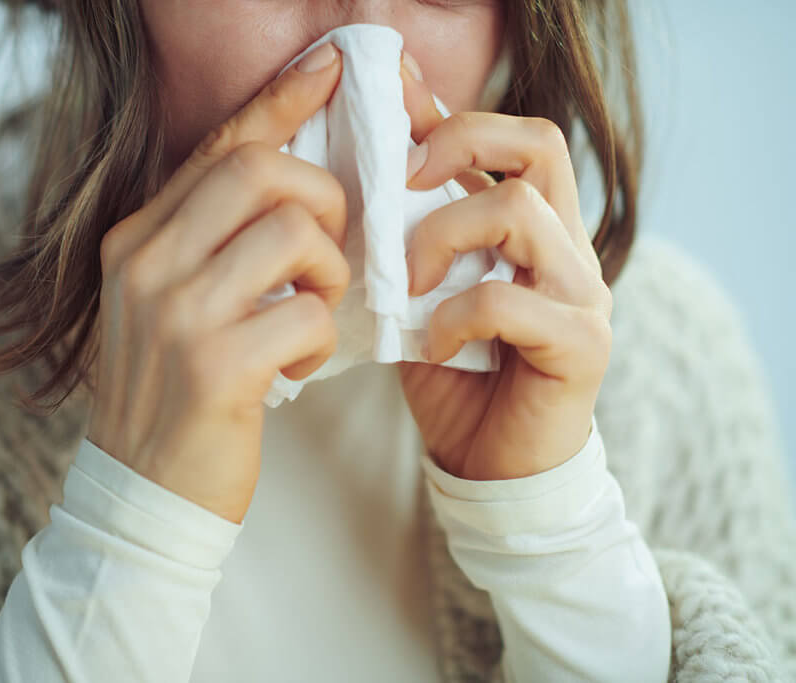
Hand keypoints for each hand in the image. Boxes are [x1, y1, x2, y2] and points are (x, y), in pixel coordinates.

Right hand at [87, 42, 349, 522]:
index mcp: (135, 239)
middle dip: (323, 197)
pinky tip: (299, 365)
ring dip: (330, 274)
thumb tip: (288, 186)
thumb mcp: (167, 305)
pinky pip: (308, 313)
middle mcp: (146, 263)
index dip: (280, 102)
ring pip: (296, 234)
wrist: (143, 491)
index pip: (219, 147)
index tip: (330, 67)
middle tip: (328, 248)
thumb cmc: (171, 393)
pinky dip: (322, 337)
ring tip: (312, 314)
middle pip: (261, 171)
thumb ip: (208, 243)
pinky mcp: (216, 366)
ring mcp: (175, 313)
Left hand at [395, 60, 612, 480]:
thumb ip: (414, 238)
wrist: (491, 467)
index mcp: (536, 229)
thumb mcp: (423, 294)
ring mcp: (581, 293)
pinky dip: (453, 316)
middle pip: (539, 143)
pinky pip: (507, 300)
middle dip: (459, 142)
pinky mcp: (581, 343)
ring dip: (442, 236)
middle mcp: (568, 248)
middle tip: (402, 180)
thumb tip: (374, 174)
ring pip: (519, 211)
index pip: (516, 138)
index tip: (394, 109)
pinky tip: (431, 345)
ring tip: (407, 285)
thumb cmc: (455, 377)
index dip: (456, 114)